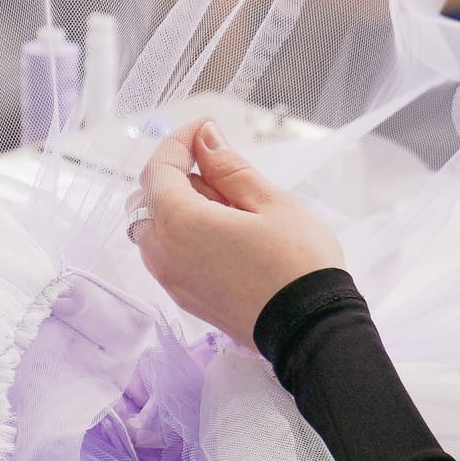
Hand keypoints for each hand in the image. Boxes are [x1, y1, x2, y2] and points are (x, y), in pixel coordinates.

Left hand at [130, 120, 344, 347]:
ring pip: (155, 228)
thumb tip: (205, 140)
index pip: (160, 167)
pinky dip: (185, 235)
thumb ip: (230, 168)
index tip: (206, 129)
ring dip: (180, 206)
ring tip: (230, 206)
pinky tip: (226, 235)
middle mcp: (163, 253)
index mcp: (178, 222)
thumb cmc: (298, 265)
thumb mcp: (270, 202)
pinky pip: (169, 254)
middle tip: (222, 168)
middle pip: (148, 197)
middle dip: (178, 174)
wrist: (311, 330)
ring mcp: (171, 280)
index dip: (180, 141)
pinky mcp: (186, 299)